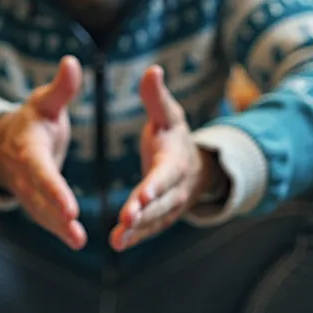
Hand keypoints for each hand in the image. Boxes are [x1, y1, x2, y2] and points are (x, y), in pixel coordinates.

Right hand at [0, 55, 86, 249]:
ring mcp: (26, 192)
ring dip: (58, 228)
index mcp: (28, 149)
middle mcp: (24, 174)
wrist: (2, 144)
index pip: (42, 171)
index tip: (70, 207)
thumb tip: (72, 62)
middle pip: (40, 198)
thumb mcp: (44, 103)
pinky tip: (77, 242)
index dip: (54, 190)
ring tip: (79, 241)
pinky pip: (45, 219)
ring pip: (41, 213)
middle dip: (56, 215)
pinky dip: (58, 231)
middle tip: (75, 229)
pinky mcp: (32, 203)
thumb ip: (61, 89)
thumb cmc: (32, 120)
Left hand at [110, 65, 219, 250]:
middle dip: (143, 213)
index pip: (164, 175)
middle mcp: (176, 188)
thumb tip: (152, 70)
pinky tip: (118, 243)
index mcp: (175, 161)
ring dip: (137, 230)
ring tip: (117, 238)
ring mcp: (171, 206)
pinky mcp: (163, 218)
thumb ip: (156, 97)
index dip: (154, 186)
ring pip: (154, 220)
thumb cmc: (174, 136)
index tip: (140, 196)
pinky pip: (150, 230)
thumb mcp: (169, 114)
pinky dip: (135, 237)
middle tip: (125, 221)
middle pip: (160, 203)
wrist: (195, 165)